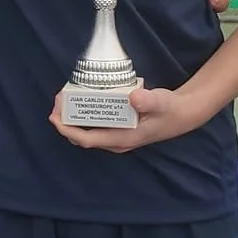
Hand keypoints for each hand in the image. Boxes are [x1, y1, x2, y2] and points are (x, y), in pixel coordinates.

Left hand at [50, 81, 206, 153]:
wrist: (183, 114)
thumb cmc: (170, 110)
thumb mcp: (162, 102)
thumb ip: (149, 100)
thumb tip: (133, 97)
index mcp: (123, 138)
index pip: (87, 139)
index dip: (67, 130)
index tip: (54, 116)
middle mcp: (116, 141)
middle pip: (82, 136)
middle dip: (65, 120)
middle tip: (58, 99)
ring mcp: (116, 136)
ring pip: (87, 131)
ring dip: (73, 116)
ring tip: (64, 97)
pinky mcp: (118, 128)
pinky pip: (95, 124)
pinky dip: (84, 113)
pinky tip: (81, 98)